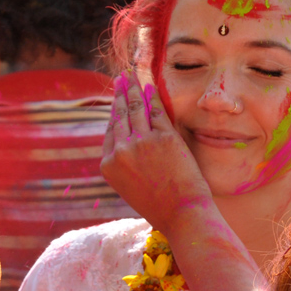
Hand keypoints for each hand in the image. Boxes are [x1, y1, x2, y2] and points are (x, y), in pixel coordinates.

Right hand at [101, 70, 213, 234]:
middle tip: (121, 78)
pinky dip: (152, 96)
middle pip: (120, 115)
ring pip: (135, 108)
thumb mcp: (131, 188)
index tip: (116, 100)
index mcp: (108, 166)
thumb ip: (125, 165)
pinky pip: (156, 110)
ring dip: (133, 88)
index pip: (110, 132)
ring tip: (131, 75)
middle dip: (120, 94)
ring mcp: (141, 142)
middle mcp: (121, 151)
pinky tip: (149, 85)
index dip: (114, 113)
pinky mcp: (163, 137)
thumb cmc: (160, 206)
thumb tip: (127, 143)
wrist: (182, 215)